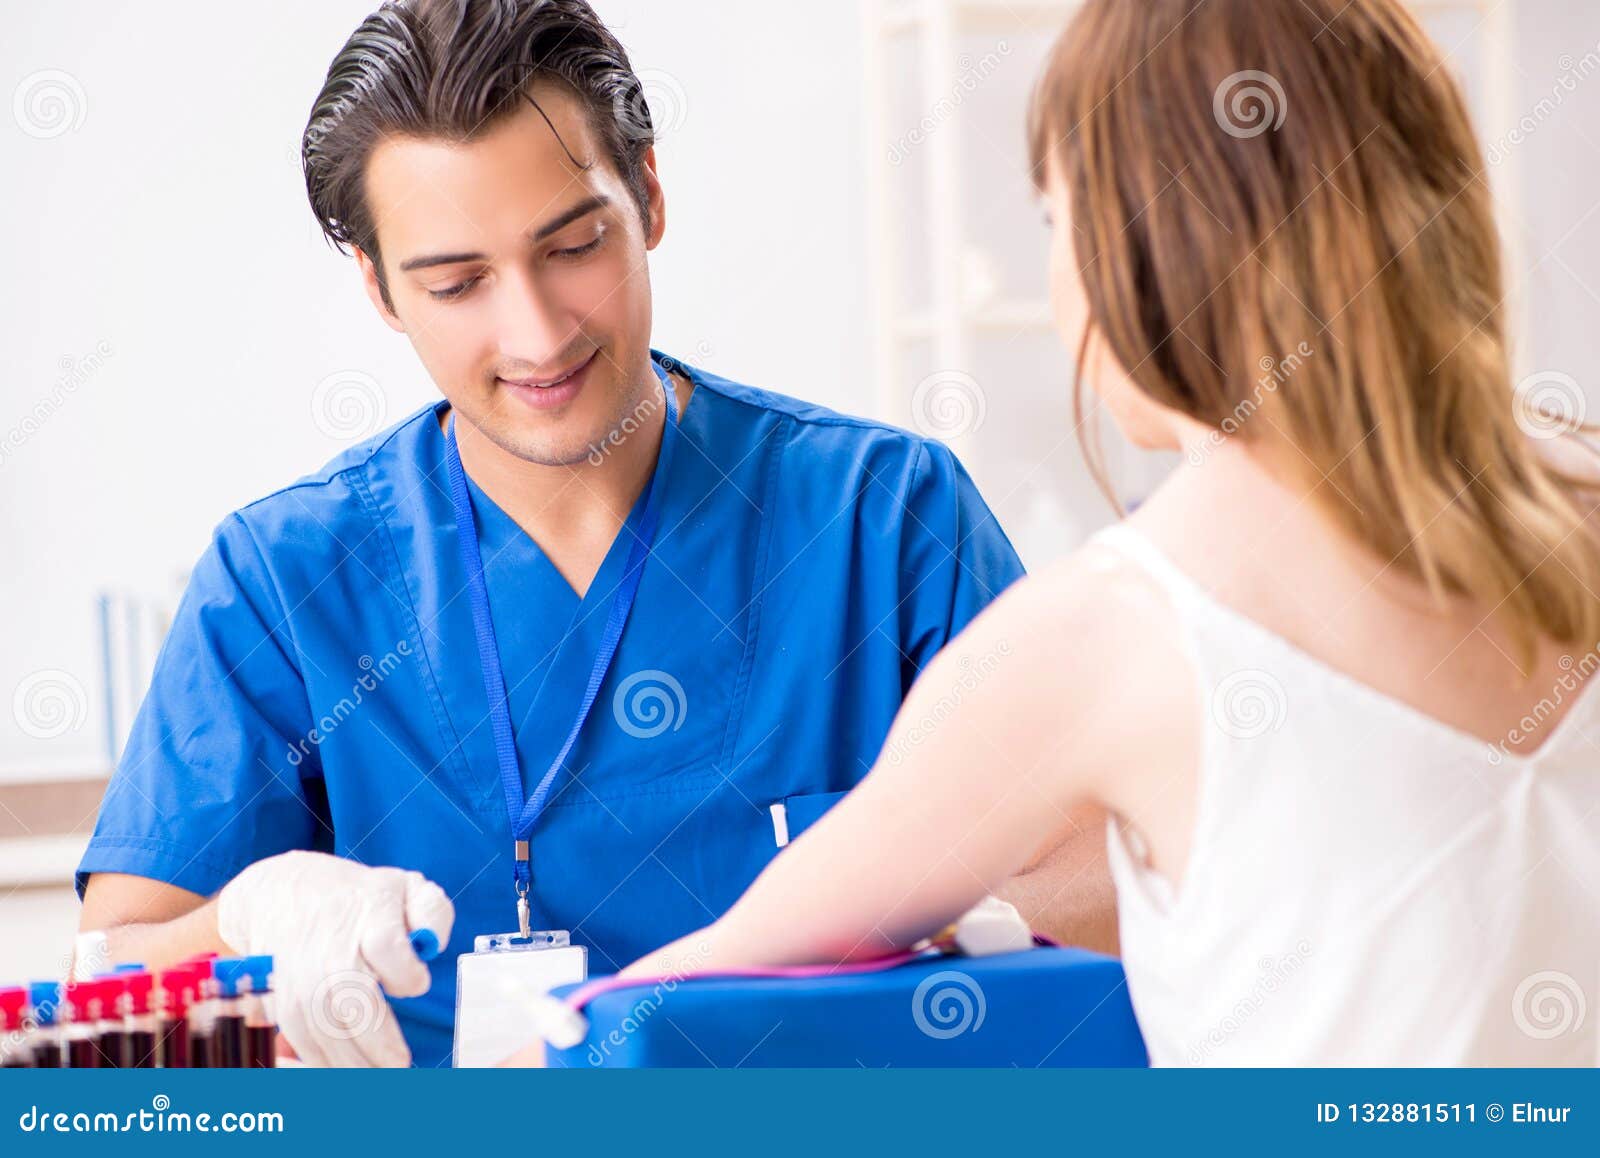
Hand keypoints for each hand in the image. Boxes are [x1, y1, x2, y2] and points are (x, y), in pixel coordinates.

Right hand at [216, 850, 453, 1066]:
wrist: (285, 894)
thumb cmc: (360, 898)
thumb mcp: (406, 887)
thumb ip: (432, 911)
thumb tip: (431, 944)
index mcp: (367, 914)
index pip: (386, 947)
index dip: (404, 972)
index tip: (416, 984)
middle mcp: (330, 948)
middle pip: (350, 998)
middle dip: (376, 1039)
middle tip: (400, 1067)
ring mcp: (302, 976)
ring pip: (324, 1027)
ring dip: (352, 1062)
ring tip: (380, 1080)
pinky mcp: (284, 1000)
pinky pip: (302, 1040)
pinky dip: (324, 1064)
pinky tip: (348, 1076)